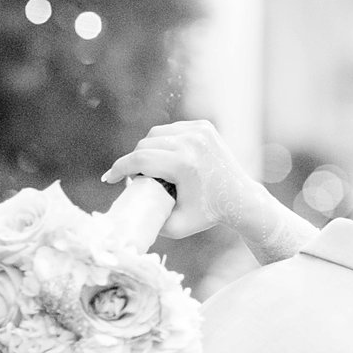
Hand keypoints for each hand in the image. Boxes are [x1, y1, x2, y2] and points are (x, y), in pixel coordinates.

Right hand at [100, 120, 270, 240]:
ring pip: (157, 134)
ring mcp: (199, 131)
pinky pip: (172, 129)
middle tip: (135, 177)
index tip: (110, 179)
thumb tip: (125, 214)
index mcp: (184, 164)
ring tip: (149, 167)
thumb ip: (148, 220)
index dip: (120, 168)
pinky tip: (165, 155)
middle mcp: (191, 142)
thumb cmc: (207, 215)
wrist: (241, 199)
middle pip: (145, 145)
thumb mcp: (176, 226)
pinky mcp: (204, 126)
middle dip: (134, 161)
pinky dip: (165, 141)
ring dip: (148, 149)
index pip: (140, 160)